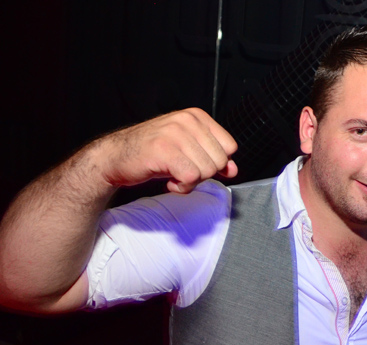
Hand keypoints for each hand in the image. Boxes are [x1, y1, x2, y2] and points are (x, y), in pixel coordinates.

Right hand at [95, 108, 237, 193]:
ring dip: (191, 182)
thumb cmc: (153, 153)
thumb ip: (213, 158)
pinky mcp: (164, 150)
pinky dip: (181, 187)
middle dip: (203, 174)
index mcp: (196, 116)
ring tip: (173, 174)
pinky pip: (190, 178)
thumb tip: (233, 169)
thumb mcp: (188, 151)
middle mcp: (187, 120)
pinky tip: (169, 181)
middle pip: (219, 161)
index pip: (229, 146)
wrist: (115, 157)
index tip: (197, 164)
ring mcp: (174, 133)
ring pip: (206, 171)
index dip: (217, 162)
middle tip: (182, 171)